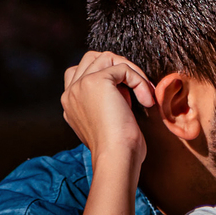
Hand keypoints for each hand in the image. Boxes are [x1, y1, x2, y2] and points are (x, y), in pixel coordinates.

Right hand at [61, 51, 155, 174]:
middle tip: (136, 87)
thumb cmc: (118, 146)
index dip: (107, 74)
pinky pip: (123, 68)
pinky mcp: (97, 82)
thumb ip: (104, 101)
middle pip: (92, 58)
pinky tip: (146, 100)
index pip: (81, 71)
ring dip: (132, 72)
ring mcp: (81, 86)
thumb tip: (122, 86)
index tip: (125, 94)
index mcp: (70, 102)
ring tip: (143, 93)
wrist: (116, 156)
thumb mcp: (106, 119)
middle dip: (118, 66)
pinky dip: (140, 81)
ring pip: (108, 58)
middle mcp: (71, 92)